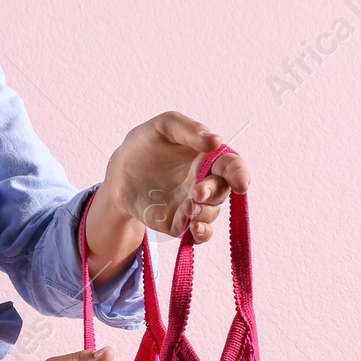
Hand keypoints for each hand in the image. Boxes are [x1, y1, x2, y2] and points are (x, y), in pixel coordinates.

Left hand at [103, 112, 250, 243]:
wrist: (121, 173)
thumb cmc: (146, 143)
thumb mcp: (164, 126)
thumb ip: (189, 129)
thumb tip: (216, 141)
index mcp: (208, 158)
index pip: (233, 166)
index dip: (240, 174)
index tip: (240, 183)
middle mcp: (206, 182)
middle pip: (223, 191)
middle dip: (214, 194)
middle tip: (196, 193)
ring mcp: (195, 204)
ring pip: (212, 213)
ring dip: (205, 213)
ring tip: (190, 209)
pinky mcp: (181, 222)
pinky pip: (200, 233)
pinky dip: (202, 234)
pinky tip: (194, 229)